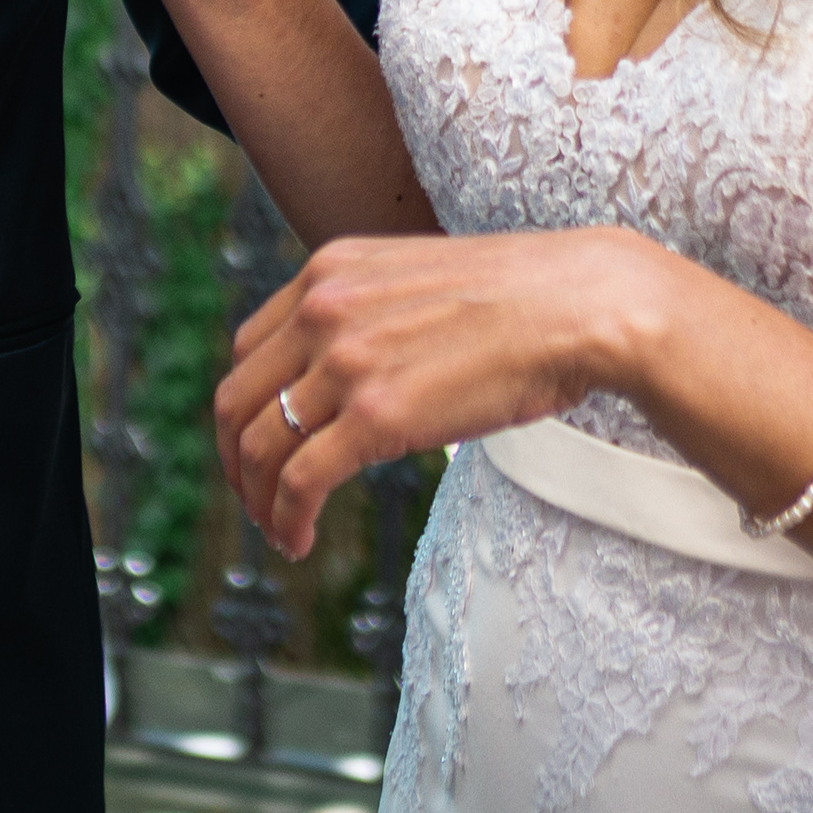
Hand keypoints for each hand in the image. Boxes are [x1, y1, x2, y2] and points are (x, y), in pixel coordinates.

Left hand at [211, 230, 665, 558]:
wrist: (577, 304)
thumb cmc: (518, 298)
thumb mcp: (415, 278)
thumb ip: (368, 308)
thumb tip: (352, 362)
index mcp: (328, 270)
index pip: (247, 349)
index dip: (244, 408)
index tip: (261, 445)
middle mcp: (322, 309)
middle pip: (237, 401)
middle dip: (236, 460)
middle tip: (255, 499)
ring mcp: (346, 362)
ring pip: (261, 447)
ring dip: (258, 502)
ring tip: (279, 531)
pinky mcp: (376, 416)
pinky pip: (300, 482)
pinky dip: (286, 520)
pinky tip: (299, 542)